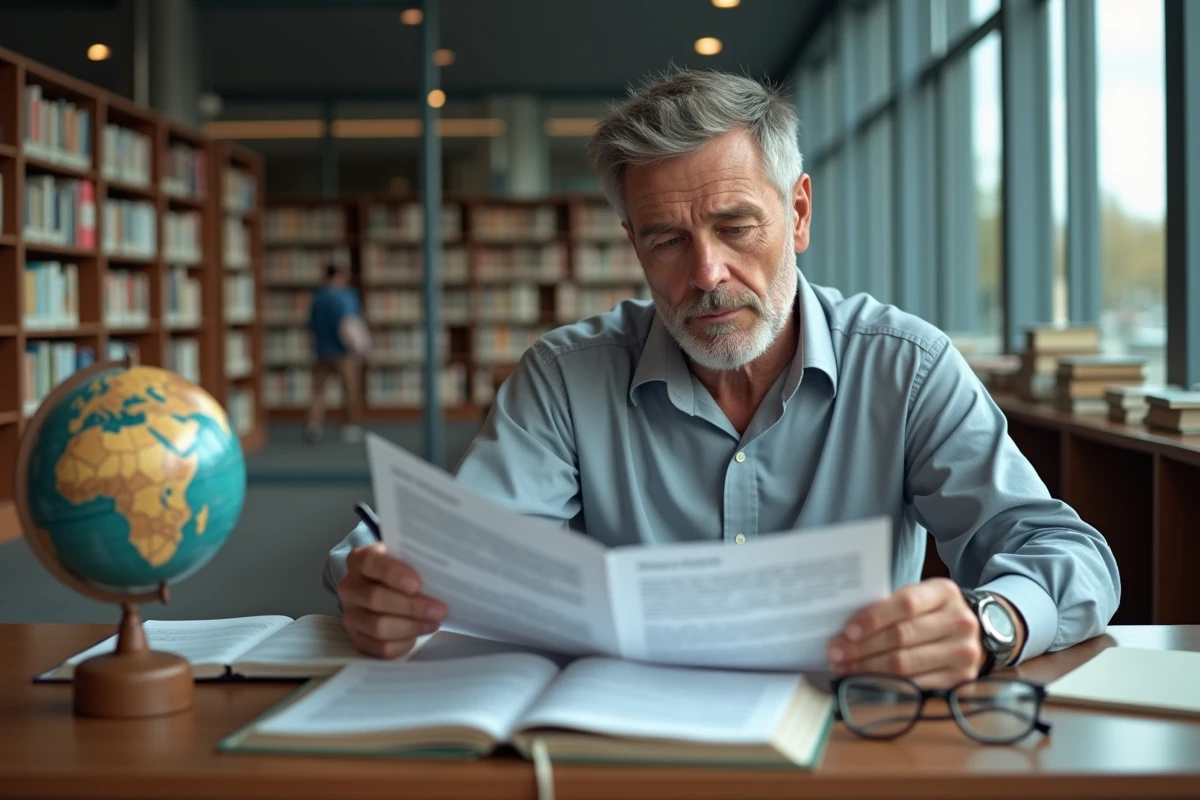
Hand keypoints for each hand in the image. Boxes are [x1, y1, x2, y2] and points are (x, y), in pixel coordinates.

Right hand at [338, 543, 445, 658]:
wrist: (387, 589)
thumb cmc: (402, 571)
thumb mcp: (406, 559)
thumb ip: (417, 562)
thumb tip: (443, 574)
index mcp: (359, 560)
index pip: (370, 563)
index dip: (392, 573)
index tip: (416, 584)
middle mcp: (350, 587)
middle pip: (375, 598)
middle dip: (411, 607)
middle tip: (439, 610)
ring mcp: (351, 615)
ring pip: (378, 626)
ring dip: (411, 627)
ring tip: (434, 623)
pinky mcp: (358, 639)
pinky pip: (380, 647)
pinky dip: (403, 643)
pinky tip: (419, 634)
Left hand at [827, 578, 984, 688]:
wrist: (978, 632)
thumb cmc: (934, 612)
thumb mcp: (922, 596)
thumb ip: (892, 605)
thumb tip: (847, 628)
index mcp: (944, 592)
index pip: (905, 604)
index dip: (874, 618)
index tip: (848, 631)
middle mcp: (959, 622)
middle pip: (901, 637)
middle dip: (862, 647)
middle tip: (836, 653)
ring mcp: (962, 653)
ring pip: (905, 664)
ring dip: (868, 669)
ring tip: (844, 669)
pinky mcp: (960, 679)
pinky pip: (915, 685)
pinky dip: (886, 685)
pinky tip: (865, 683)